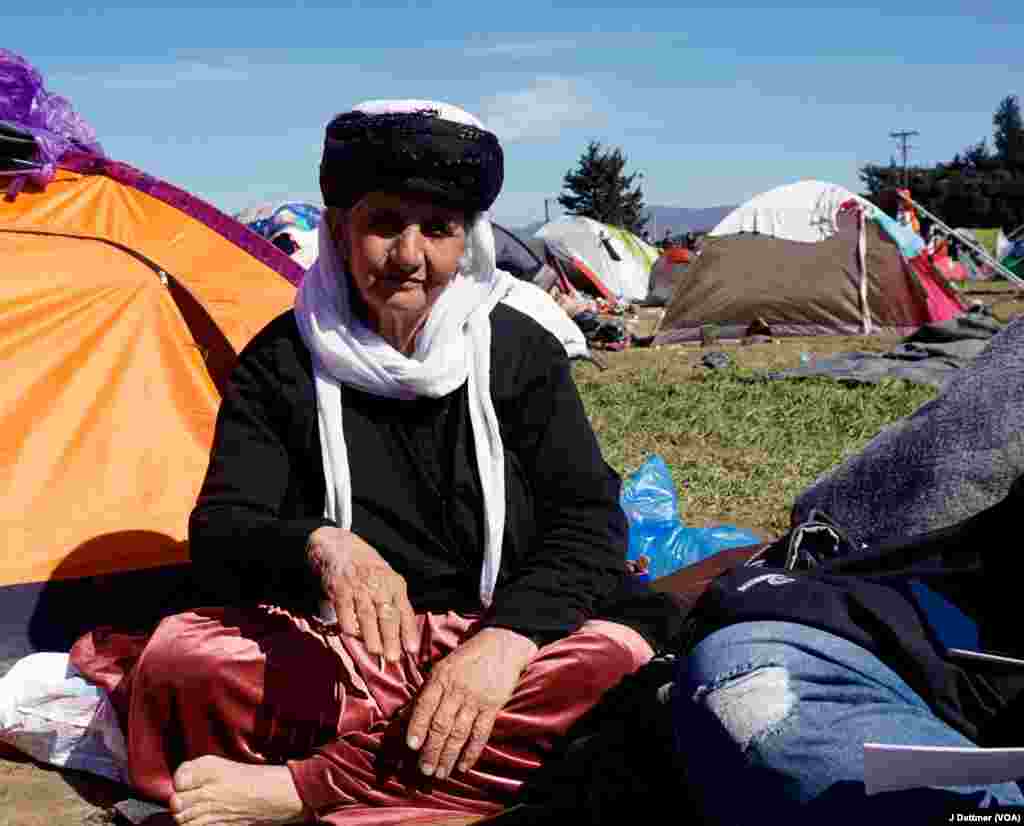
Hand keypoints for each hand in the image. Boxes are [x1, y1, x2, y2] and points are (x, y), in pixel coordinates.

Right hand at [306, 526, 417, 661]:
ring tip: (376, 653)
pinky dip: (349, 624)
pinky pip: (345, 610)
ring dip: (371, 637)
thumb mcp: (386, 578)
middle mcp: (378, 584)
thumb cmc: (365, 566)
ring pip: (367, 615)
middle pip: (387, 615)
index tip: (412, 649)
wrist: (337, 545)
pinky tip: (352, 635)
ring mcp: (358, 586)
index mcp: (394, 583)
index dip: (409, 631)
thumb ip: (393, 601)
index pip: (405, 610)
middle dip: (391, 639)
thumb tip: (401, 633)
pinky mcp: (339, 588)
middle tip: (393, 659)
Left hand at [406, 627, 537, 777]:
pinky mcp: (493, 706)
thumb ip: (426, 691)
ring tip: (440, 773)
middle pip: (441, 724)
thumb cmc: (467, 657)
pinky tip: (463, 766)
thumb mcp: (442, 667)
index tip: (411, 746)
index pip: (425, 705)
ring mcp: (476, 699)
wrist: (502, 645)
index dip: (417, 726)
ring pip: (459, 733)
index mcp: (441, 677)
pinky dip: (472, 751)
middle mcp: (457, 690)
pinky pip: (481, 733)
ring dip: (448, 756)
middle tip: (425, 770)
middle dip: (431, 750)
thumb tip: (404, 715)